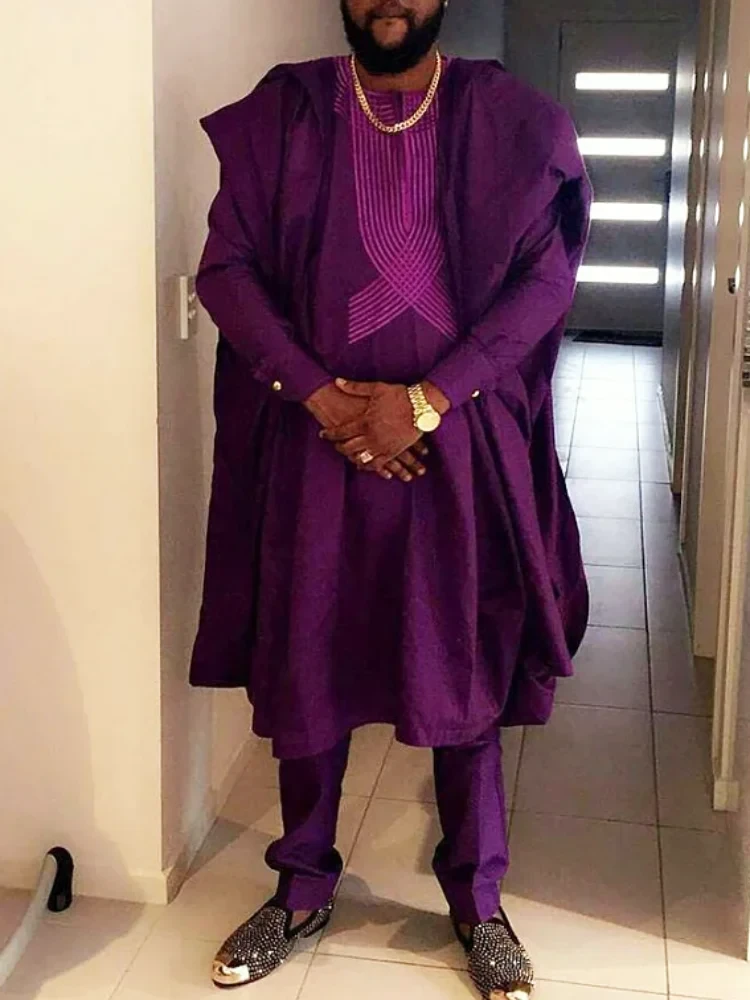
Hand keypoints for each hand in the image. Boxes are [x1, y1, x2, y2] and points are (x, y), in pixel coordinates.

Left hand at [304, 380, 427, 481]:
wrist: (422, 406)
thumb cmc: (399, 395)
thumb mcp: (376, 388)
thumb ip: (355, 387)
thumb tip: (337, 381)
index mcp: (365, 422)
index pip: (341, 432)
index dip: (329, 434)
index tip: (322, 434)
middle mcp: (372, 437)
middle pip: (348, 447)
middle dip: (339, 447)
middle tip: (334, 445)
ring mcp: (383, 447)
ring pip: (361, 458)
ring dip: (352, 457)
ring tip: (348, 455)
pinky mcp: (393, 452)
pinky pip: (377, 464)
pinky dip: (368, 466)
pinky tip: (363, 464)